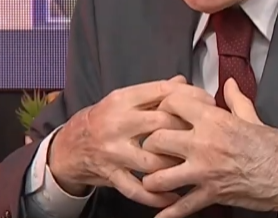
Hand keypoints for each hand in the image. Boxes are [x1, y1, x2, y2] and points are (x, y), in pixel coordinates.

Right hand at [48, 76, 205, 207]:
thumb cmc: (104, 118)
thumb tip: (183, 81)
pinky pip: (136, 189)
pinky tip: (175, 195)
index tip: (208, 101)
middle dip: (188, 128)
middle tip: (206, 131)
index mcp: (124, 99)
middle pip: (162, 123)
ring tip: (193, 162)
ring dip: (175, 163)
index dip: (190, 96)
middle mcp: (118, 123)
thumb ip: (154, 92)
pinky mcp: (111, 174)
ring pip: (152, 159)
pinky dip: (156, 195)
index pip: (163, 92)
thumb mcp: (125, 98)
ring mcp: (114, 151)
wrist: (69, 145)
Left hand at [142, 79, 277, 217]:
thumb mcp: (251, 116)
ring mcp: (204, 171)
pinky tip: (159, 215)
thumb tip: (228, 84)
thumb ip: (235, 99)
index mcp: (213, 120)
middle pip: (157, 139)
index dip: (164, 106)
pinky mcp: (211, 194)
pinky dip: (168, 214)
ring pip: (160, 177)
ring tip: (153, 178)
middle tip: (152, 146)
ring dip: (153, 179)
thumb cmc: (271, 144)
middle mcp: (203, 144)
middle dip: (150, 143)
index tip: (163, 112)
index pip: (173, 104)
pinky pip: (182, 207)